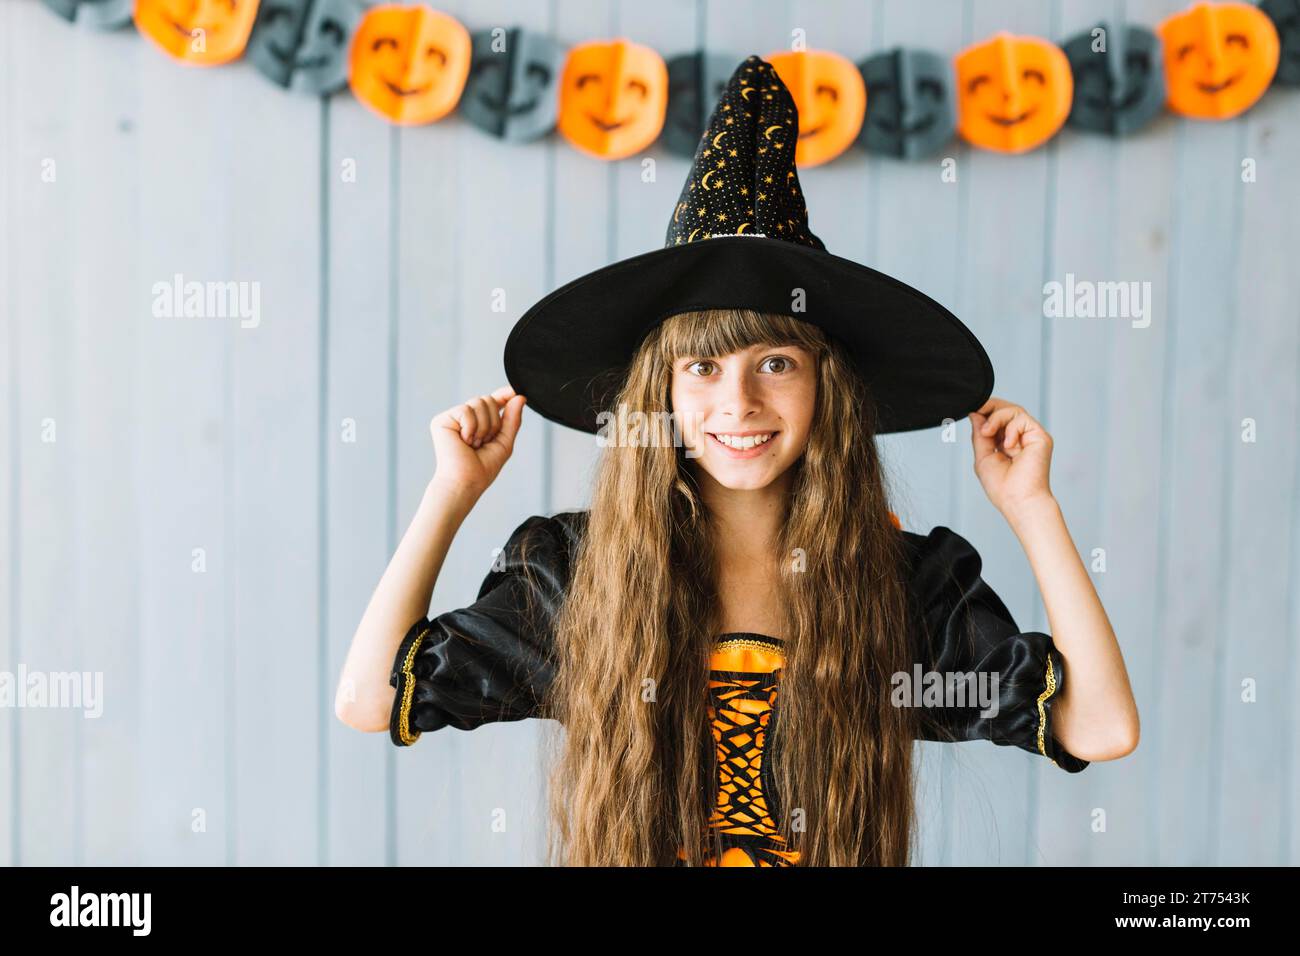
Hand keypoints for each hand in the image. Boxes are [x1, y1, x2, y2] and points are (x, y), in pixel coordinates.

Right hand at [430, 386, 525, 497]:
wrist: (465, 482)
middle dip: (493, 422)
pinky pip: (465, 410)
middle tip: (483, 442)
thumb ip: (512, 420)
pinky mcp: (441, 420)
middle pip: (487, 399)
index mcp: (478, 423)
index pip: (491, 402)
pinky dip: (471, 428)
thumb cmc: (482, 468)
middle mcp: (464, 418)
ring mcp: (452, 418)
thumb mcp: (504, 442)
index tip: (514, 391)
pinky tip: (463, 441)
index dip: (502, 395)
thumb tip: (519, 397)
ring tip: (473, 444)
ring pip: (478, 403)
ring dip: (483, 428)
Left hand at [968, 397, 1053, 515]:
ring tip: (987, 433)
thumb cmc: (1003, 487)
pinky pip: (1022, 419)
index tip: (972, 411)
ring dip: (996, 418)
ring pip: (1014, 410)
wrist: (1018, 501)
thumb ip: (979, 435)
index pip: (998, 418)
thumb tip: (975, 414)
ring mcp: (1031, 437)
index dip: (985, 411)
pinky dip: (1010, 428)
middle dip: (990, 408)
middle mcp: (1021, 438)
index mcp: (1007, 443)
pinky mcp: (1040, 437)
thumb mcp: (983, 456)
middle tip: (977, 413)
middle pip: (1007, 409)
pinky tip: (1007, 445)